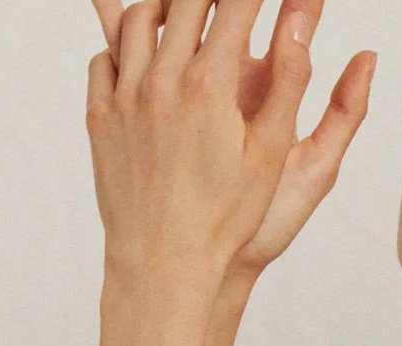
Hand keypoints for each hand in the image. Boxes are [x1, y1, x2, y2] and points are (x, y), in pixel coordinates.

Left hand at [85, 0, 375, 291]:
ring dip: (167, 3)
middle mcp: (160, 80)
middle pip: (185, 1)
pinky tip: (145, 51)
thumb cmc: (228, 217)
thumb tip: (302, 18)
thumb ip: (290, 78)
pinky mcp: (100, 117)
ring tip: (189, 7)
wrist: (163, 263)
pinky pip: (104, 58)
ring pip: (137, 18)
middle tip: (230, 1)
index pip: (235, 5)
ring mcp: (124, 97)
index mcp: (209, 85)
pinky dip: (125, 42)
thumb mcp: (274, 150)